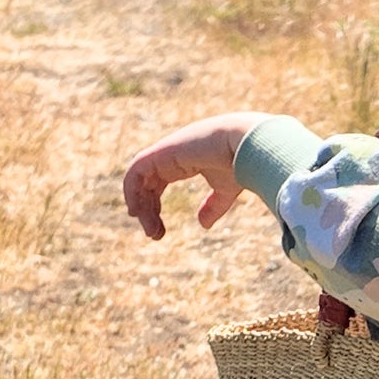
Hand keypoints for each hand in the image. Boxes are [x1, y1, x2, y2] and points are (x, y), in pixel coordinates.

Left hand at [123, 113, 263, 239]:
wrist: (246, 143)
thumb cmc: (240, 163)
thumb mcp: (225, 191)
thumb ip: (213, 206)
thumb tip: (203, 225)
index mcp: (184, 160)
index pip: (158, 181)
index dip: (152, 204)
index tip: (157, 229)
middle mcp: (171, 154)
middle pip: (147, 183)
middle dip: (147, 210)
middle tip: (154, 235)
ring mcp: (165, 151)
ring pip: (139, 179)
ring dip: (140, 205)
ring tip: (150, 229)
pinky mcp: (162, 152)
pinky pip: (136, 171)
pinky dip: (132, 191)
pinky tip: (137, 211)